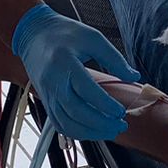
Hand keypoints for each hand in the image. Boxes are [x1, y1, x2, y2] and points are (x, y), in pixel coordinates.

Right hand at [11, 3, 138, 141]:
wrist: (33, 34)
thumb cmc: (63, 34)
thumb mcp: (93, 38)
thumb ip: (114, 58)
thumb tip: (133, 76)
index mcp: (65, 63)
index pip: (86, 90)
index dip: (105, 104)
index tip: (121, 111)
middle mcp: (54, 82)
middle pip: (76, 111)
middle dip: (101, 123)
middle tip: (120, 124)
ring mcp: (48, 94)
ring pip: (67, 123)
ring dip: (90, 132)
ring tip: (110, 131)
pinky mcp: (46, 101)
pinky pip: (59, 124)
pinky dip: (77, 132)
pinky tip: (93, 131)